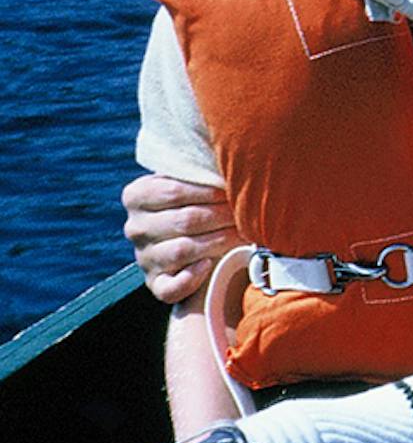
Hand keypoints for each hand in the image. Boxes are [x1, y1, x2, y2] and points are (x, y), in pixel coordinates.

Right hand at [123, 174, 239, 303]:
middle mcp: (135, 227)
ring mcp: (144, 258)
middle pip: (185, 220)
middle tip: (247, 212)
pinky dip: (190, 278)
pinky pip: (170, 288)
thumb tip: (232, 154)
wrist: (197, 236)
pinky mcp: (156, 284)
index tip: (234, 188)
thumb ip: (200, 168)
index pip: (173, 191)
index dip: (209, 191)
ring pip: (182, 250)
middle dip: (222, 215)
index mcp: (137, 196)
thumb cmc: (201, 199)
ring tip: (242, 233)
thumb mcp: (193, 179)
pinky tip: (208, 265)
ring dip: (218, 242)